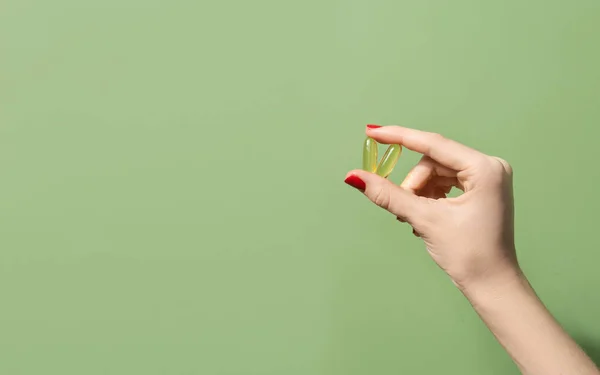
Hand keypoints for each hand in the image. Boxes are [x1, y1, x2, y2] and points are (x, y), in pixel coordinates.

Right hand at [344, 125, 517, 288]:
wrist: (491, 285)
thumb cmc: (469, 254)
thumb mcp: (425, 220)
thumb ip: (389, 194)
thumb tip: (355, 177)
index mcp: (484, 168)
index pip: (432, 143)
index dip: (398, 137)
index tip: (371, 132)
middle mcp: (489, 167)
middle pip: (432, 161)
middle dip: (413, 184)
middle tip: (403, 210)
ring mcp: (486, 179)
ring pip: (435, 172)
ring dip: (419, 192)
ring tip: (416, 219)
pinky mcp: (481, 190)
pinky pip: (444, 182)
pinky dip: (429, 197)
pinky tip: (426, 217)